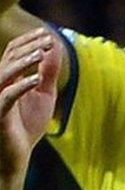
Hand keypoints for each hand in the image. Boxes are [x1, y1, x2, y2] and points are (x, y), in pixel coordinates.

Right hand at [0, 31, 61, 179]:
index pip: (13, 52)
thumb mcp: (43, 95)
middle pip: (9, 58)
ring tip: (41, 54)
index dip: (28, 41)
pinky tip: (36, 80)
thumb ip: (48, 74)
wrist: (15, 156)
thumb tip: (55, 49)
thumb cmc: (26, 125)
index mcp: (8, 79)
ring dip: (22, 62)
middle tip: (48, 40)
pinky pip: (6, 97)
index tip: (47, 33)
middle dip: (28, 47)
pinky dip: (21, 87)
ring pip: (3, 73)